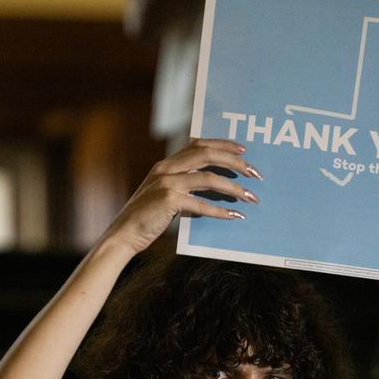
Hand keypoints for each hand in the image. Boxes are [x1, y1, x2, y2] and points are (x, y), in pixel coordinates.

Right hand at [102, 138, 259, 256]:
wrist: (124, 234)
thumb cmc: (146, 218)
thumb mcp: (164, 195)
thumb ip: (184, 187)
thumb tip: (213, 188)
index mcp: (166, 164)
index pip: (198, 144)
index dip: (222, 144)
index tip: (243, 149)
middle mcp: (166, 169)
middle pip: (207, 154)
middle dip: (235, 161)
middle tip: (254, 172)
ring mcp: (166, 183)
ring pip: (208, 178)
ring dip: (233, 187)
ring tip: (250, 196)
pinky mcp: (168, 200)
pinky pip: (200, 204)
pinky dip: (219, 210)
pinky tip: (233, 216)